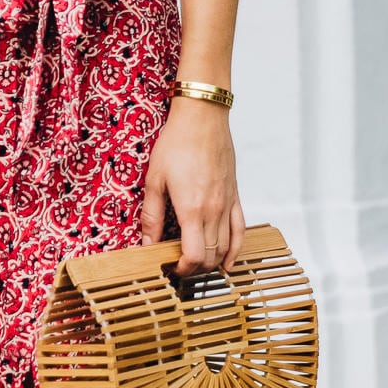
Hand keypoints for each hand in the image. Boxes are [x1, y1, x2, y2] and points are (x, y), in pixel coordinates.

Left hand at [140, 97, 245, 276]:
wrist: (202, 117)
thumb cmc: (177, 143)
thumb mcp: (154, 180)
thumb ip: (152, 216)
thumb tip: (147, 244)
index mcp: (192, 210)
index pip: (194, 256)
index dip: (183, 270)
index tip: (170, 268)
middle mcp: (213, 211)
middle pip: (210, 257)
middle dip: (194, 268)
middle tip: (178, 266)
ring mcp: (227, 204)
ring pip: (226, 247)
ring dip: (212, 262)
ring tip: (196, 264)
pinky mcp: (235, 196)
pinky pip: (240, 230)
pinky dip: (235, 249)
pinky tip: (228, 261)